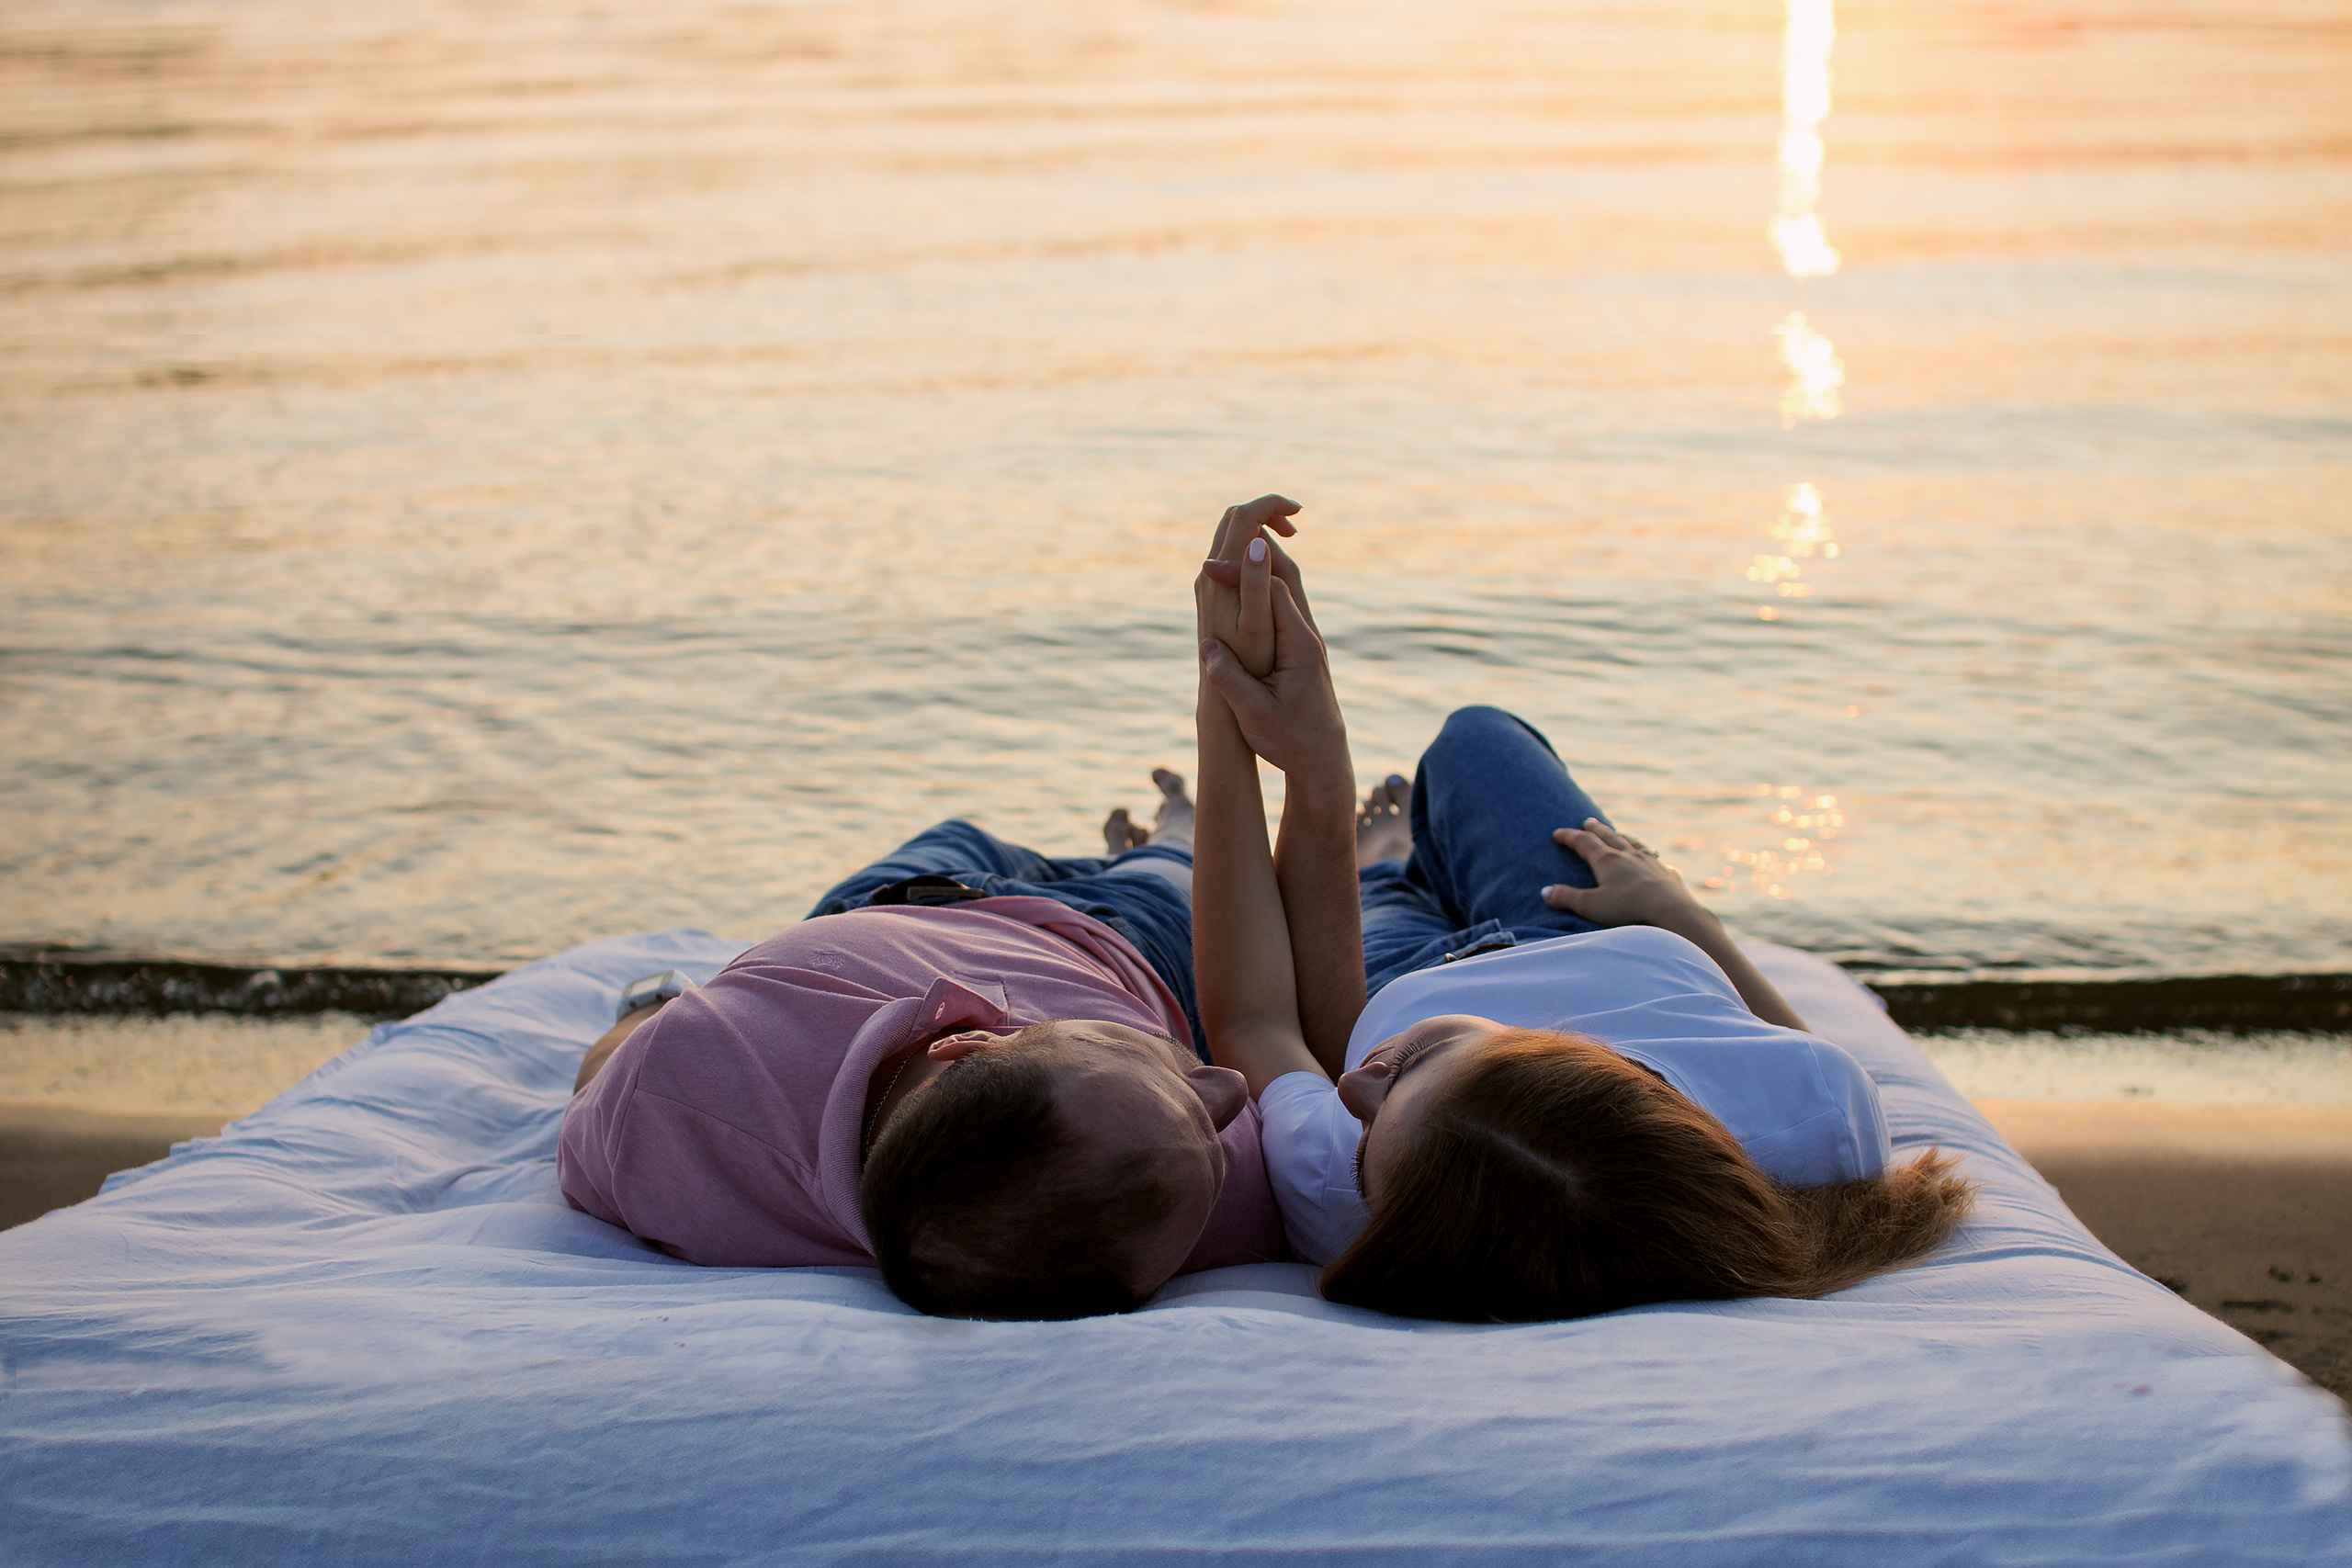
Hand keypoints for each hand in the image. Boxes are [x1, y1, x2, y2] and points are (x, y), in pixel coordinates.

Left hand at [1196, 495, 1301, 678]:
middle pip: (1233, 519)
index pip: (1242, 517)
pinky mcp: (1210, 592)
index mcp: (1220, 574)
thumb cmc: (1248, 665)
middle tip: (1296, 525)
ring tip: (1290, 538)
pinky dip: (1253, 547)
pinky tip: (1273, 565)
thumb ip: (1257, 583)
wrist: (1220, 693)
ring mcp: (1207, 582)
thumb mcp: (1258, 624)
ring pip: (1230, 535)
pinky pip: (1230, 553)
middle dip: (1266, 512)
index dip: (1271, 505)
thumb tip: (1257, 544)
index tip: (1299, 512)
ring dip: (1260, 529)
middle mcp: (1207, 573)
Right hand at [1199, 548, 1346, 781]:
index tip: (1208, 567)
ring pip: (1287, 588)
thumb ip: (1229, 679)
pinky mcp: (1301, 650)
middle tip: (1217, 544)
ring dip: (1259, 568)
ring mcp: (1307, 641)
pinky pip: (1282, 606)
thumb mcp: (1254, 714)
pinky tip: (1241, 590)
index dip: (1242, 571)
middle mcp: (1308, 635)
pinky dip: (1262, 588)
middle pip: (1286, 576)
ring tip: (1227, 556)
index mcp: (1300, 644)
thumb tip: (1206, 648)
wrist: (1323, 762)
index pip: (1272, 589)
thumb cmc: (1290, 741)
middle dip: (1253, 555)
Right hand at [1541, 819, 1714, 935]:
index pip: (1584, 842)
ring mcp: (1650, 862)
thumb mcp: (1591, 907)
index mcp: (1607, 860)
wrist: (1672, 911)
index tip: (1558, 833)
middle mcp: (1629, 855)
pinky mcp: (1667, 874)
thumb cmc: (1628, 909)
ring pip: (1634, 844)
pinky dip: (1651, 856)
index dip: (1569, 836)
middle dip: (1596, 829)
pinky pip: (1657, 860)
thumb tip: (1545, 892)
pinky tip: (1655, 858)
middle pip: (1609, 836)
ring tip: (1618, 834)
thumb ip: (1567, 898)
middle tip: (1588, 822)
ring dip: (1623, 837)